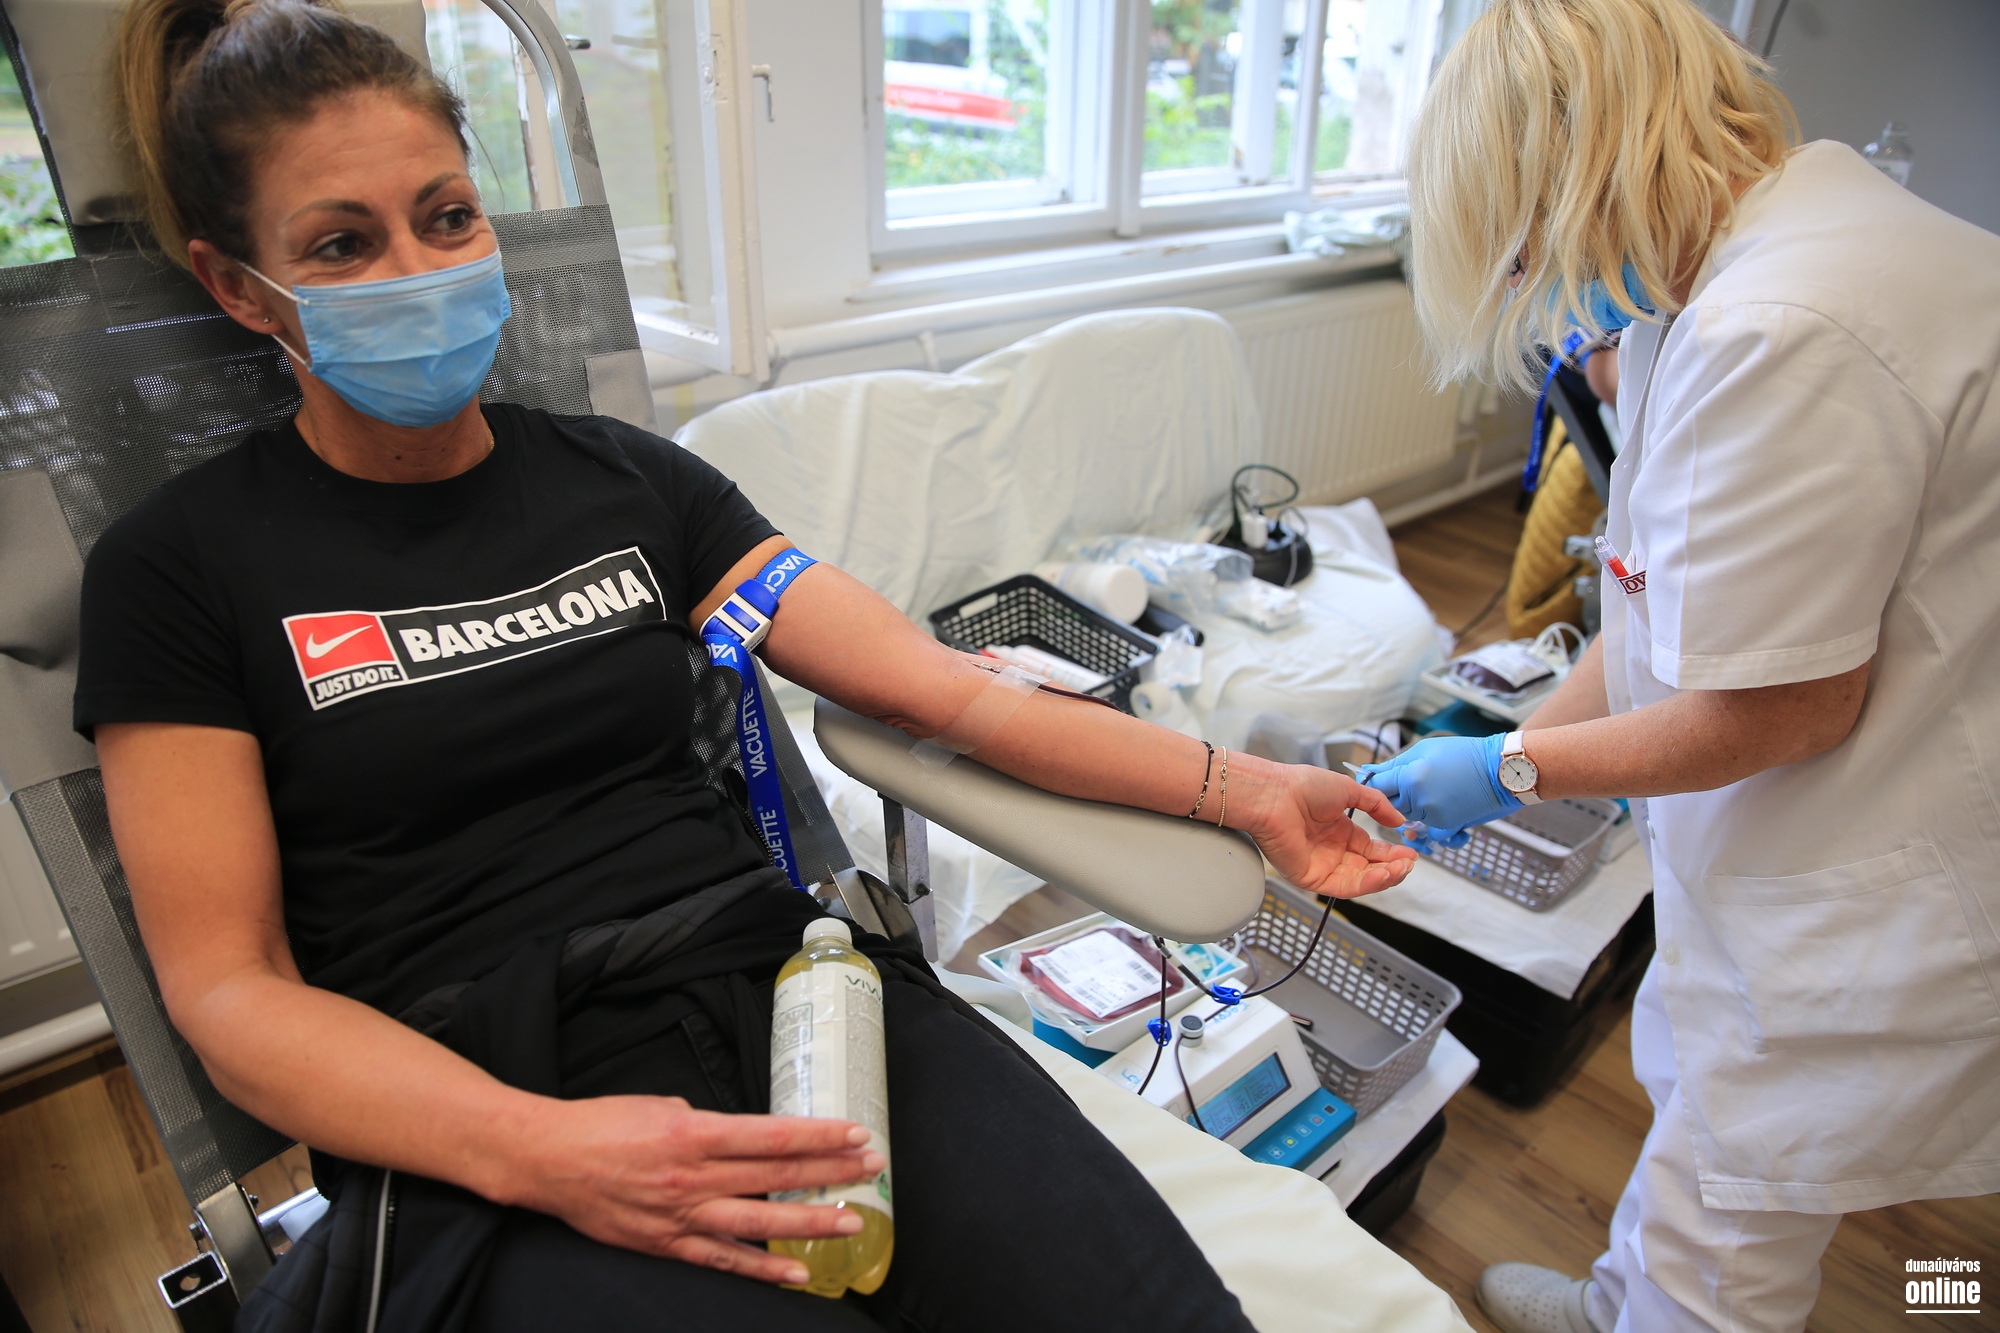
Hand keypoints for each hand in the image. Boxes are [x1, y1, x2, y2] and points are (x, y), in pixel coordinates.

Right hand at [504, 1094, 885, 1284]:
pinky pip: (724, 1260)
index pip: (772, 1135)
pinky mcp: (667, 1243)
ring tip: (852, 1220)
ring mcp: (681, 1215)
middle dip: (829, 1172)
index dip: (818, 1137)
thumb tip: (742, 1138)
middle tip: (871, 1167)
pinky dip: (762, 1267)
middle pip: (776, 1176)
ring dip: (809, 1222)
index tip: (855, 1134)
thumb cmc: (604, 1124)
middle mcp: (693, 1176)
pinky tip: (797, 1271)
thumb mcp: (663, 1104)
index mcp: (693, 1133)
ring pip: (759, 1222)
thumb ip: (708, 1124)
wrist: (550, 1161)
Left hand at [1242, 761, 1418, 897]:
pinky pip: (1343, 887)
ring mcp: (1321, 866)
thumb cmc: (1303, 786)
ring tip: (1401, 869)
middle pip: (1368, 868)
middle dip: (1391, 867)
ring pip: (1359, 880)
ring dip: (1383, 877)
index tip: (1410, 854)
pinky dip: (1367, 883)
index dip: (1391, 853)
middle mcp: (1331, 851)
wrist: (1274, 794)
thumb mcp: (1349, 790)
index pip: (1370, 849)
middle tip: (1409, 864)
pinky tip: (1384, 874)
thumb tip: (1400, 820)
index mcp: (1338, 831)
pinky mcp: (1310, 879)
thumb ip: (1377, 805)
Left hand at [1358, 734, 1516, 849]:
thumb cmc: (1467, 754)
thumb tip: (1367, 770)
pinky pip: (1429, 832)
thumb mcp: (1425, 749)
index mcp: (1410, 776)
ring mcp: (1433, 816)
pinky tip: (1445, 806)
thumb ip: (1394, 764)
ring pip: (1409, 817)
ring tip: (1436, 789)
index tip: (1380, 780)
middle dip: (1396, 795)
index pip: (1376, 786)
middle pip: (1390, 805)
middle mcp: (1419, 799)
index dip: (1375, 783)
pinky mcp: (1448, 827)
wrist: (1502, 770)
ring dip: (1415, 808)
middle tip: (1414, 782)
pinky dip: (1433, 824)